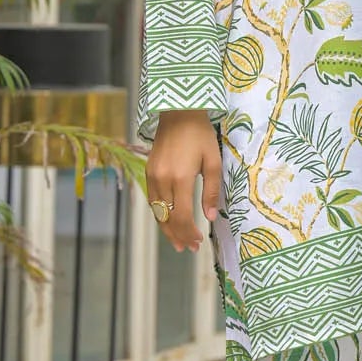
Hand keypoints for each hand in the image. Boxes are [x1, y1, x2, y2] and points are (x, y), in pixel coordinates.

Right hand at [145, 110, 221, 252]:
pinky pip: (152, 200)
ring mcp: (152, 176)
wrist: (178, 112)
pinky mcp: (148, 171)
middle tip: (190, 249)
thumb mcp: (213, 162)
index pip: (183, 216)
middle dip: (179, 236)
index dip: (190, 233)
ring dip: (167, 229)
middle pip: (168, 218)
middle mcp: (163, 180)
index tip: (198, 243)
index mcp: (181, 178)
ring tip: (177, 243)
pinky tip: (168, 222)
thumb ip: (211, 192)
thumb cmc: (200, 135)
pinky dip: (160, 215)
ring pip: (158, 212)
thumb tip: (210, 218)